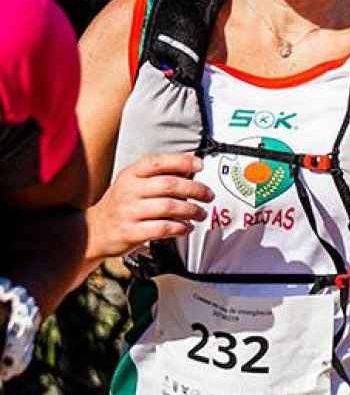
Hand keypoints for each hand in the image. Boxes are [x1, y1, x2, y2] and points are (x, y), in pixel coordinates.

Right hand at [88, 152, 211, 258]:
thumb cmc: (123, 204)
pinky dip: (180, 228)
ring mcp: (129, 212)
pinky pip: (162, 228)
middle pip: (169, 185)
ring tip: (200, 213)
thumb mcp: (135, 182)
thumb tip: (192, 161)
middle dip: (195, 189)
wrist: (95, 230)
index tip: (200, 165)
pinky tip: (186, 227)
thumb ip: (162, 173)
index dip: (181, 161)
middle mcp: (129, 190)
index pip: (157, 162)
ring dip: (191, 210)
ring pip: (169, 207)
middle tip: (208, 195)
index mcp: (131, 174)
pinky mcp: (131, 232)